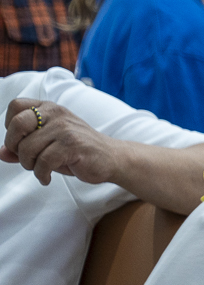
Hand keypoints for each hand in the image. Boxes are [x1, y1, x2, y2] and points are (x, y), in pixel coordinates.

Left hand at [1, 98, 121, 185]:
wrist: (112, 158)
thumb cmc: (78, 151)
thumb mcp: (48, 145)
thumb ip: (24, 146)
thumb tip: (0, 153)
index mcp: (50, 109)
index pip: (16, 106)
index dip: (11, 126)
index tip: (21, 140)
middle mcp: (57, 114)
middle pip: (18, 124)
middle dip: (15, 147)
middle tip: (26, 158)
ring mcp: (65, 129)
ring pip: (28, 148)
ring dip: (29, 165)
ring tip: (41, 170)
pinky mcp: (73, 145)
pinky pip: (43, 162)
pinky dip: (41, 175)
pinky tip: (47, 178)